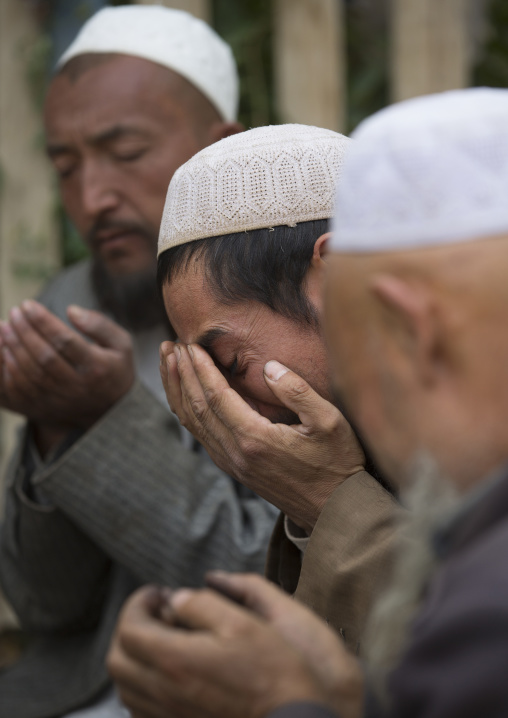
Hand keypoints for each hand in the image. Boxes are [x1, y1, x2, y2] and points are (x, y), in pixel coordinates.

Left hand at [0, 301, 134, 442]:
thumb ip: (99, 324)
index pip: (65, 342)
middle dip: (24, 332)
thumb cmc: (112, 368)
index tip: (28, 305)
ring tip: (5, 327)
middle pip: (44, 358)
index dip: (43, 322)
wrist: (109, 410)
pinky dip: (8, 371)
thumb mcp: (120, 344)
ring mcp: (60, 401)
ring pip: (30, 375)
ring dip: (13, 349)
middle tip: (14, 313)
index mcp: (97, 368)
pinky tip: (4, 351)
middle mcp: (78, 387)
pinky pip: (20, 392)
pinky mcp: (44, 409)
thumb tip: (71, 310)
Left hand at [107, 575, 363, 717]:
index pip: (129, 628)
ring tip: (162, 640)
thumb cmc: (272, 672)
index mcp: (175, 660)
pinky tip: (170, 672)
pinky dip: (144, 685)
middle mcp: (163, 692)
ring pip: (125, 688)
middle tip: (156, 613)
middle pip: (117, 660)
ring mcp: (168, 716)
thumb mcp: (243, 621)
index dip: (138, 603)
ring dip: (134, 657)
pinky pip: (141, 709)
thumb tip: (177, 598)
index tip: (158, 593)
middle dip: (130, 628)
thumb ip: (203, 604)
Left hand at [160, 342, 364, 531]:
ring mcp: (233, 464)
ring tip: (167, 363)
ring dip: (178, 391)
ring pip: (193, 423)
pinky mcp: (235, 468)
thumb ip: (297, 391)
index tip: (189, 344)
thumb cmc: (338, 462)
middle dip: (180, 374)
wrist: (337, 510)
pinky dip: (187, 411)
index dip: (200, 368)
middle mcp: (237, 454)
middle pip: (196, 408)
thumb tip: (268, 366)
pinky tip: (185, 395)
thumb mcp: (329, 421)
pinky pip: (201, 436)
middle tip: (169, 346)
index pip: (216, 397)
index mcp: (256, 439)